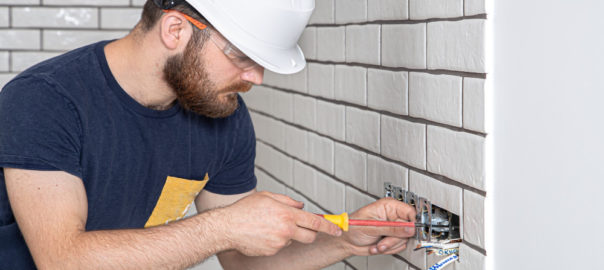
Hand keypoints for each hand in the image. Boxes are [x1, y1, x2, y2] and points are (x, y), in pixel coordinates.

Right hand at [219, 191, 342, 256]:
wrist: (227, 227)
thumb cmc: (245, 210)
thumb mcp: (268, 197)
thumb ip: (288, 201)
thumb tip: (300, 206)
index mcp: (287, 214)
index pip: (315, 222)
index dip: (329, 226)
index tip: (337, 229)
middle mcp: (286, 229)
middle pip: (310, 236)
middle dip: (311, 233)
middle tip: (303, 228)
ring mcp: (279, 242)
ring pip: (293, 240)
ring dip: (288, 235)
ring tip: (271, 227)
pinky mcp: (272, 251)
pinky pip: (280, 246)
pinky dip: (276, 241)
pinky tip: (264, 234)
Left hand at [341, 198, 415, 255]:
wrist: (347, 241)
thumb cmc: (352, 227)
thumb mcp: (371, 227)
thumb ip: (391, 228)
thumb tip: (409, 228)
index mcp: (388, 206)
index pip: (410, 212)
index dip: (412, 223)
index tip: (409, 231)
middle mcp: (392, 216)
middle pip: (408, 228)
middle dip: (394, 239)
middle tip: (382, 241)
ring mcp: (393, 228)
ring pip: (404, 239)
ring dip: (389, 245)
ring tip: (377, 243)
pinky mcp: (392, 238)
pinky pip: (399, 246)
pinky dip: (388, 249)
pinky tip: (378, 245)